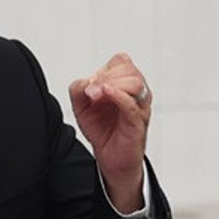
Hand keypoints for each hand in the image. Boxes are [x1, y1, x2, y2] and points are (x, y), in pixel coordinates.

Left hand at [68, 52, 150, 212]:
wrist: (110, 157)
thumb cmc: (101, 129)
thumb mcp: (81, 106)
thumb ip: (79, 89)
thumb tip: (88, 83)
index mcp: (125, 84)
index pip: (121, 61)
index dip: (104, 68)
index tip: (90, 84)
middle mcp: (136, 93)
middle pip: (129, 69)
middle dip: (106, 75)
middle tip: (91, 91)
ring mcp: (139, 107)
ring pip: (135, 82)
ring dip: (111, 83)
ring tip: (95, 95)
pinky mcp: (137, 123)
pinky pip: (132, 105)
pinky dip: (118, 96)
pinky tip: (105, 93)